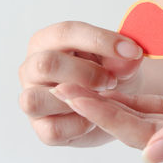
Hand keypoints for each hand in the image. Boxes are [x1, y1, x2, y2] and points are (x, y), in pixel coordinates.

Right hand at [18, 21, 142, 146]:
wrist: (113, 100)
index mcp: (47, 41)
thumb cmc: (108, 71)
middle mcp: (32, 68)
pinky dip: (79, 126)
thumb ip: (121, 58)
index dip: (99, 40)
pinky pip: (52, 130)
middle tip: (112, 81)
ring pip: (36, 100)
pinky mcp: (40, 129)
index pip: (65, 33)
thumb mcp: (118, 59)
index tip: (132, 51)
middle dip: (85, 74)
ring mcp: (30, 99)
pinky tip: (95, 119)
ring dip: (75, 101)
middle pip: (46, 64)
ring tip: (101, 100)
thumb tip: (130, 57)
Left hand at [51, 22, 162, 162]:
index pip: (145, 136)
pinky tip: (109, 91)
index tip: (74, 98)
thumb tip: (149, 156)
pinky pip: (156, 107)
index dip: (106, 117)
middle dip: (98, 109)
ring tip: (78, 88)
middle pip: (137, 129)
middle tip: (63, 90)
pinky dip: (132, 98)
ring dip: (110, 103)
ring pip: (143, 118)